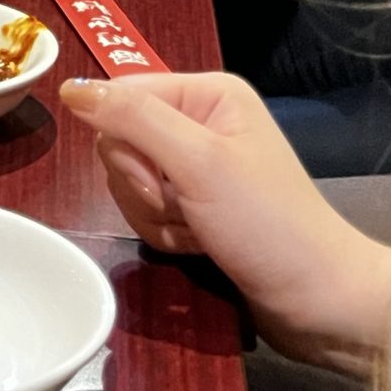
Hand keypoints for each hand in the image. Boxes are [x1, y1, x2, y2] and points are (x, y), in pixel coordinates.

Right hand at [60, 72, 390, 369]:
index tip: (158, 179)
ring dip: (155, 217)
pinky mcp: (198, 208)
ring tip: (197, 232)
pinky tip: (199, 247)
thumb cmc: (267, 225)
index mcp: (207, 93)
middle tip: (183, 208)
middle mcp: (202, 122)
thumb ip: (134, 120)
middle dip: (143, 187)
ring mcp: (200, 168)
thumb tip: (70, 88)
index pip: (121, 97)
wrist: (319, 302)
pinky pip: (149, 212)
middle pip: (121, 141)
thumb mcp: (198, 163)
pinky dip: (166, 235)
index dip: (123, 143)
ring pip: (130, 182)